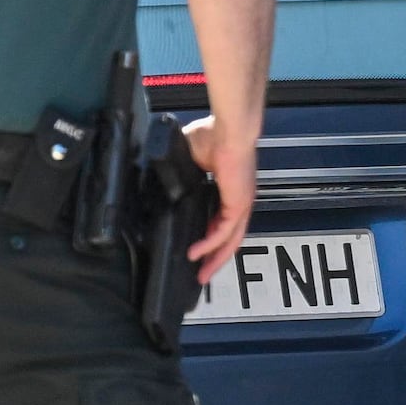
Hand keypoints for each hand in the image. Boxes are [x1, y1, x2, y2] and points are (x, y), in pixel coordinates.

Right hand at [185, 112, 254, 277]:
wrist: (229, 129)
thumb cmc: (214, 133)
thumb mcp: (192, 156)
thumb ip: (182, 170)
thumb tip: (164, 176)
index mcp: (230, 188)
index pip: (222, 220)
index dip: (210, 236)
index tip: (196, 249)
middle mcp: (239, 200)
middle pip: (229, 238)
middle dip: (215, 259)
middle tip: (201, 275)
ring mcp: (241, 204)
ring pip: (230, 241)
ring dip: (215, 259)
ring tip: (201, 275)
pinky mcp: (238, 204)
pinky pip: (223, 232)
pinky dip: (210, 245)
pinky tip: (196, 253)